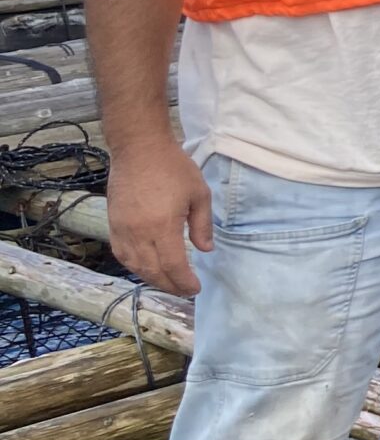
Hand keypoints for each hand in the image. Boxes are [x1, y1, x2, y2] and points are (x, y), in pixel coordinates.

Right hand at [107, 135, 212, 296]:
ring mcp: (122, 230)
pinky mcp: (112, 224)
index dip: (184, 281)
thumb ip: (202, 226)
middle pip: (153, 271)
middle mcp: (139, 233)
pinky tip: (146, 268)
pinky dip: (134, 266)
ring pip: (134, 266)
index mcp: (163, 226)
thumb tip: (205, 251)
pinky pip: (121, 254)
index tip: (195, 288)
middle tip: (184, 290)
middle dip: (170, 285)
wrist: (139, 149)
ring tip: (168, 282)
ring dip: (151, 278)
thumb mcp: (199, 194)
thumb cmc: (174, 168)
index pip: (173, 266)